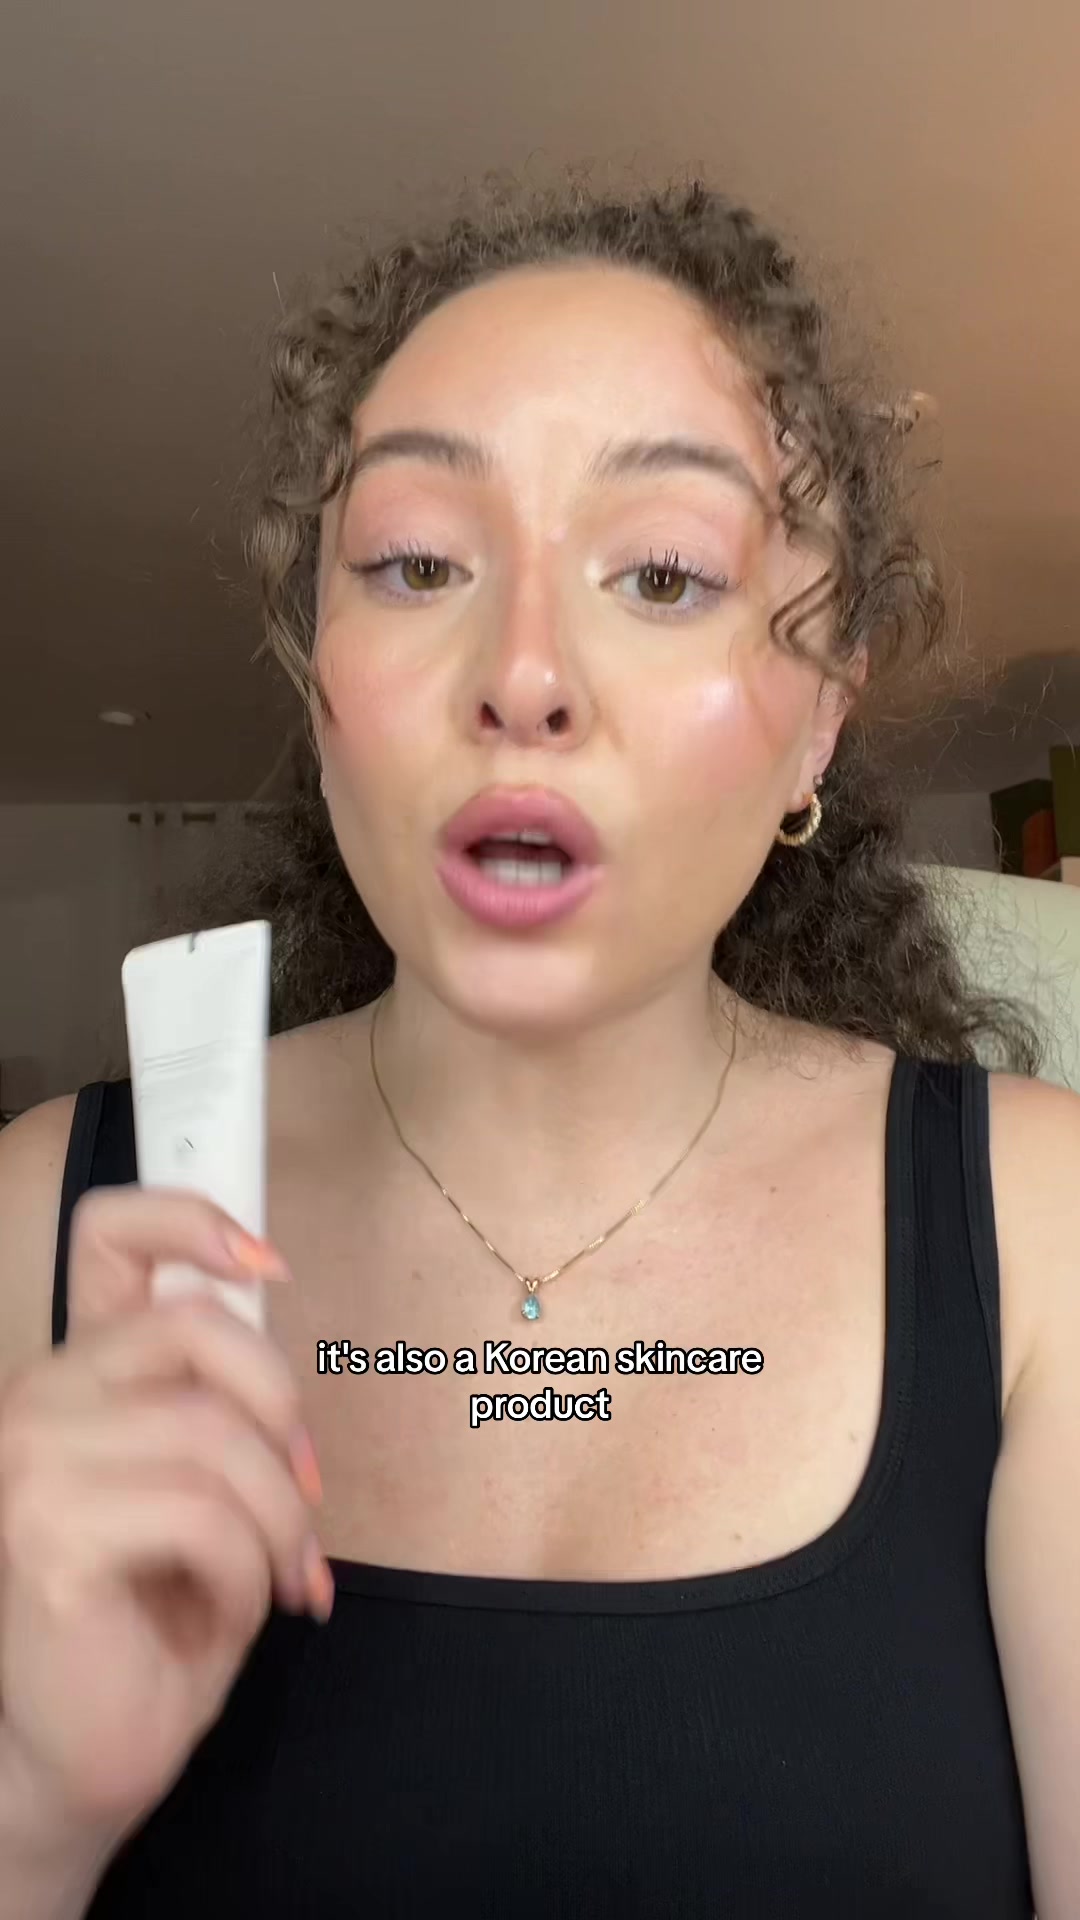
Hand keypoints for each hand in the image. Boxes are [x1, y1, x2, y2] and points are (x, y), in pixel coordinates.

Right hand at [0, 1187, 329, 1838]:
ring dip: (280, 1520)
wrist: (79, 1757)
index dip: (193, 1219)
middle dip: (282, 1412)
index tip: (269, 1268)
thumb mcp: (200, 1490)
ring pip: (216, 1437)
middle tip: (310, 1499)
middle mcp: (38, 1397)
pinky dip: (251, 1570)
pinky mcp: (47, 1531)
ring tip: (286, 1580)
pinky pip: (204, 1516)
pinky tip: (237, 1611)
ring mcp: (30, 1459)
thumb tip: (286, 1362)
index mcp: (77, 1375)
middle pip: (199, 1331)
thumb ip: (220, 1410)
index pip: (110, 1234)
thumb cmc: (150, 1622)